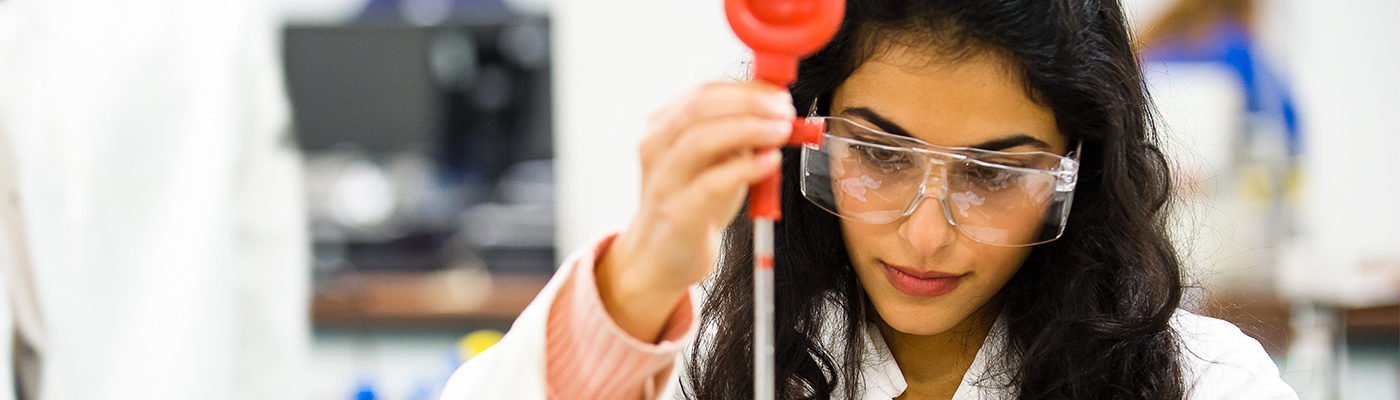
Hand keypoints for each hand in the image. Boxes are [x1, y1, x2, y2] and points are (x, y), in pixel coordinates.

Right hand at [596, 82, 794, 340]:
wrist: (661, 258)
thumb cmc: (693, 204)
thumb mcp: (714, 162)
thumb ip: (738, 137)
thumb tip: (778, 112)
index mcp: (661, 127)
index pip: (704, 92)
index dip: (746, 90)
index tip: (779, 96)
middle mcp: (655, 148)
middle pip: (700, 107)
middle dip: (749, 103)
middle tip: (784, 111)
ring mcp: (664, 180)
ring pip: (701, 139)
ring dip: (749, 129)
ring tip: (782, 131)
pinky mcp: (677, 213)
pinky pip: (710, 183)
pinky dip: (745, 168)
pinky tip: (769, 162)